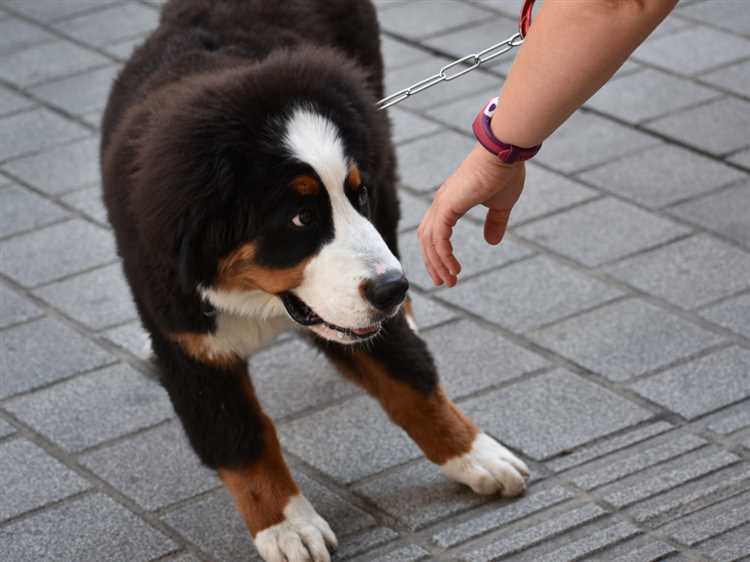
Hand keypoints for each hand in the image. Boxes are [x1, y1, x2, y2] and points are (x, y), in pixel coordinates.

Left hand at [417, 144, 525, 286]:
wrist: (505, 154)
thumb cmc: (504, 173)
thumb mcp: (500, 205)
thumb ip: (495, 223)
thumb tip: (491, 242)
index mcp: (450, 201)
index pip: (434, 231)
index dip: (437, 253)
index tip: (446, 271)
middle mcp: (441, 203)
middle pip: (426, 239)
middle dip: (433, 263)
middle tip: (442, 282)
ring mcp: (442, 204)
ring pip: (430, 241)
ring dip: (438, 264)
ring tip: (449, 281)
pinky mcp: (447, 206)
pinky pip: (439, 238)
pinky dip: (444, 255)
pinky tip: (453, 269)